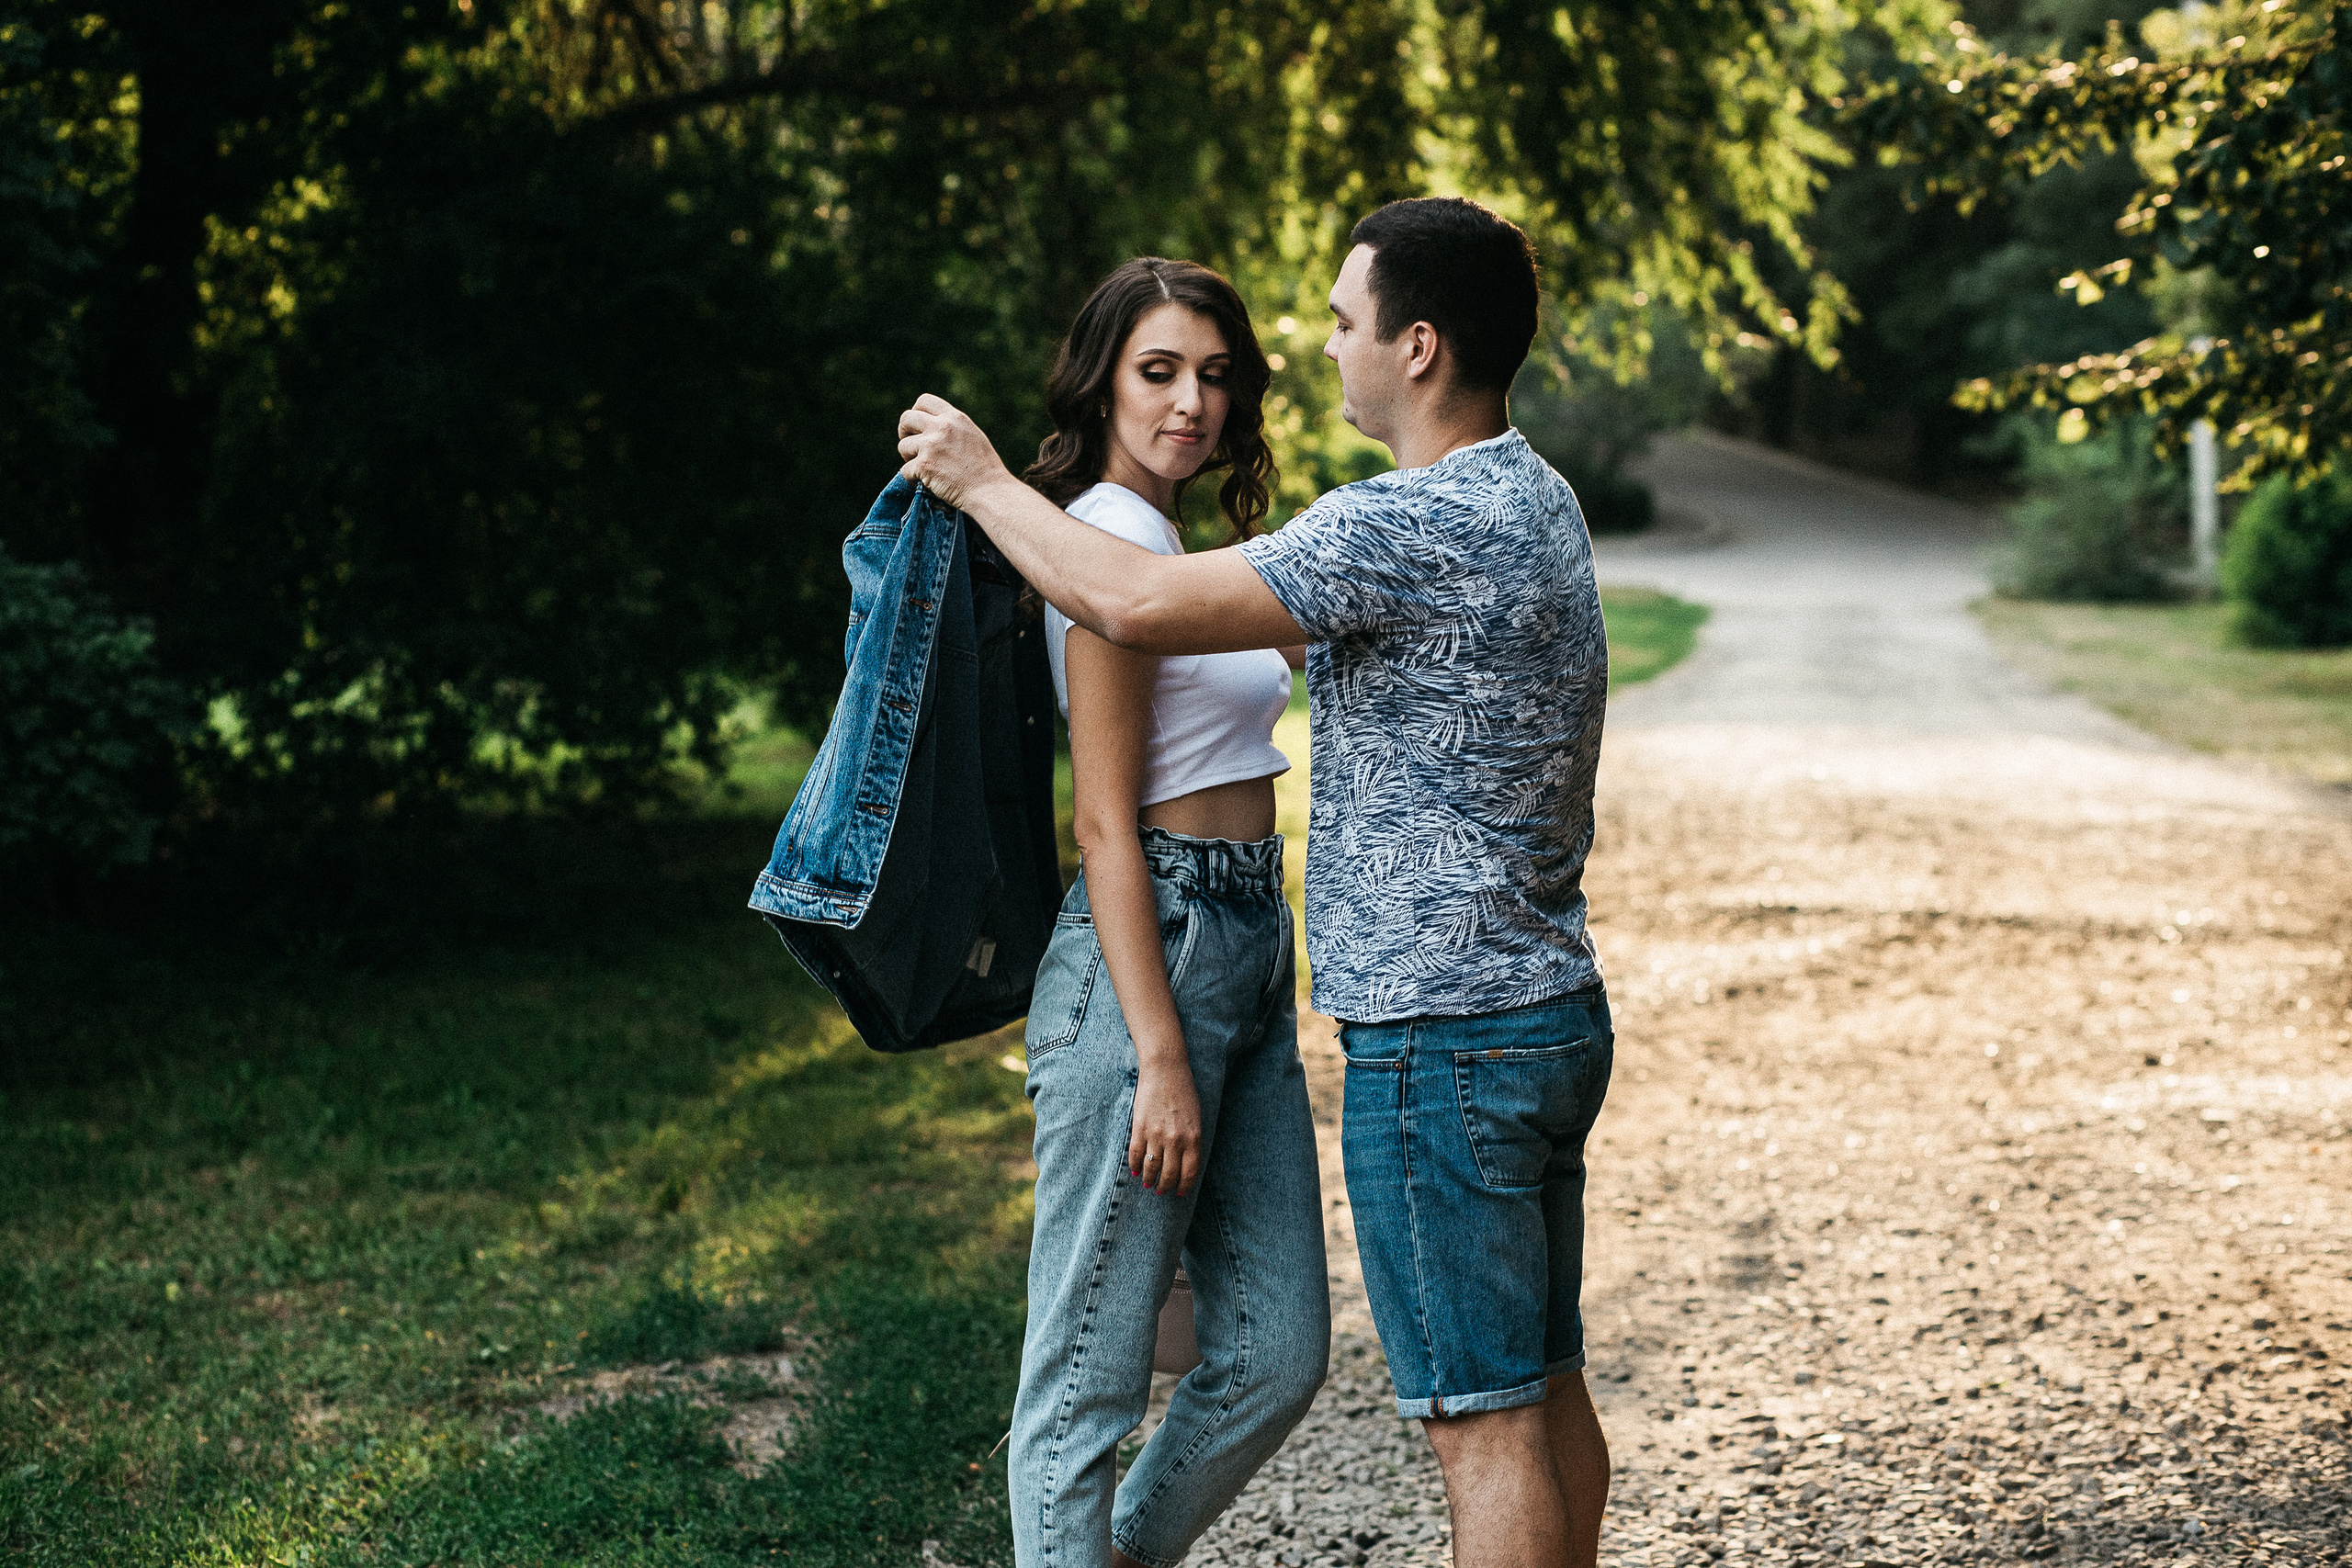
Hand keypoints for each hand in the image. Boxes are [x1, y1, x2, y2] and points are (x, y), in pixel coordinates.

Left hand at [896, 393, 1015, 510]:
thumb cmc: (985, 469)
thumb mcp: (972, 435)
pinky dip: (912, 478)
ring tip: (925, 469)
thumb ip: (951, 427)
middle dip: (904, 433)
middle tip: (912, 448)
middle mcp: (941, 427)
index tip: (918, 428)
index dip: (916, 414)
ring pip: (903, 446)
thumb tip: (928, 427)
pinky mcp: (925, 465)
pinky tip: (927, 483)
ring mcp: (931, 445)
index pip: (924, 401)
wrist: (990, 491)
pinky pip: (905, 470)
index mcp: (954, 417)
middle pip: (906, 419)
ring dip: (909, 459)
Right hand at [1127, 1055, 1203, 1197]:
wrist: (1166, 1069)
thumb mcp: (1195, 1118)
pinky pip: (1135, 1154)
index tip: (1179, 1192)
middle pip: (1169, 1174)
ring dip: (1149, 1179)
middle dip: (1165, 1186)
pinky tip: (1135, 1170)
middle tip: (1161, 1191)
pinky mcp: (1140, 1128)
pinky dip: (1134, 1165)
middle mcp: (1175, 1140)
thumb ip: (1191, 1140)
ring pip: (1151, 1167)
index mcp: (1193, 1138)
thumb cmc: (1184, 1091)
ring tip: (1147, 1183)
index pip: (1189, 1172)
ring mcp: (1156, 1135)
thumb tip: (1183, 1162)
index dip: (1184, 1185)